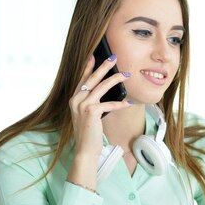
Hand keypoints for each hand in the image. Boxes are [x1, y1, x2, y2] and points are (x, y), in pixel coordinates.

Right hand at [67, 55, 130, 188]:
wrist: (85, 150)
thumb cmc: (89, 133)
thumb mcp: (87, 115)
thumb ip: (92, 103)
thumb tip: (105, 91)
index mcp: (74, 99)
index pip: (82, 79)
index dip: (89, 66)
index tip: (95, 55)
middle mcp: (76, 100)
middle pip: (92, 79)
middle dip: (104, 66)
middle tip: (114, 57)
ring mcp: (82, 106)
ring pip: (101, 87)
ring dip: (116, 79)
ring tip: (126, 75)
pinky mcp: (91, 113)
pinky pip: (109, 104)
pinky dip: (120, 103)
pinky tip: (129, 102)